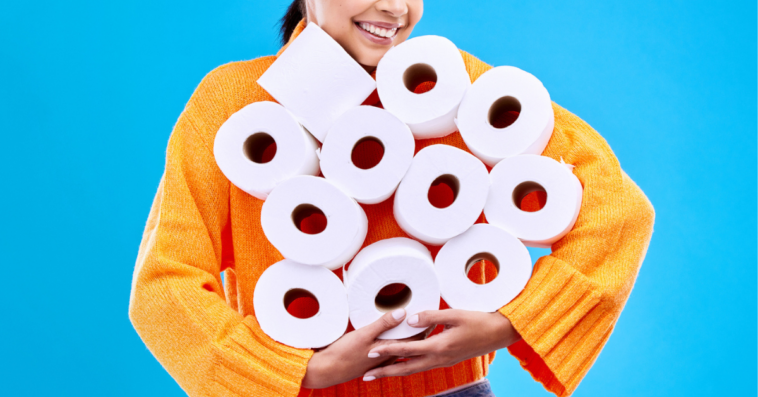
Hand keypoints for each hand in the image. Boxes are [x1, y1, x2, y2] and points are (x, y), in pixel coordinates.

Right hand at [302, 308, 425, 388]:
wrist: (328, 370)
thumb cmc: (344, 353)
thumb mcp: (363, 335)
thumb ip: (383, 324)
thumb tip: (403, 313)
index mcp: (390, 350)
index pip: (416, 336)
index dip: (425, 324)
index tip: (433, 312)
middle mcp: (390, 356)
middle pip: (412, 342)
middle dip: (422, 329)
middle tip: (430, 314)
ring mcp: (382, 358)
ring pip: (403, 346)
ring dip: (411, 335)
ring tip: (417, 322)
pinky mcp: (374, 359)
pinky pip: (393, 348)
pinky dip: (399, 341)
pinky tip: (398, 335)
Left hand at [361, 309, 520, 380]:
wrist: (499, 334)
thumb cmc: (479, 321)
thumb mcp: (454, 314)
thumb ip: (430, 316)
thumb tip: (409, 319)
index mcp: (439, 347)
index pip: (407, 350)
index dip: (387, 349)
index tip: (371, 349)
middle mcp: (439, 359)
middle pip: (406, 368)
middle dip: (385, 372)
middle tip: (366, 375)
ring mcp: (444, 362)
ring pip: (414, 369)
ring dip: (396, 371)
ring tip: (379, 372)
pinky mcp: (447, 360)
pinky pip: (423, 366)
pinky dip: (409, 366)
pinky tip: (403, 364)